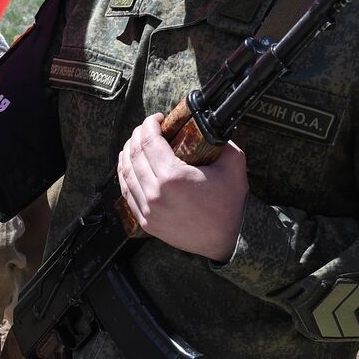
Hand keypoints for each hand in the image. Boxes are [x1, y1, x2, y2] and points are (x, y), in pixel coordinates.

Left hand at [117, 112, 248, 261]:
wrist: (228, 240)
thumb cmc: (231, 202)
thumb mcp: (233, 164)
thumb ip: (220, 140)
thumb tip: (209, 123)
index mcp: (173, 177)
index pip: (149, 142)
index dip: (149, 125)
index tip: (156, 118)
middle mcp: (155, 194)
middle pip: (134, 155)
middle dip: (137, 136)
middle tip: (146, 128)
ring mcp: (148, 210)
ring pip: (126, 174)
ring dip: (127, 153)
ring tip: (134, 143)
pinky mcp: (146, 221)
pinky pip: (127, 193)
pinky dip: (125, 175)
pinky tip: (129, 165)